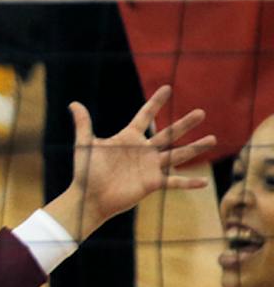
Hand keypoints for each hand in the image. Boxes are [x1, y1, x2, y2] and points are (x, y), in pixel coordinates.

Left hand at [46, 85, 215, 236]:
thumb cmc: (85, 173)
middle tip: (201, 112)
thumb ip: (83, 124)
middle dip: (185, 123)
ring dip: (195, 148)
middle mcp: (143, 151)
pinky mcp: (152, 183)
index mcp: (128, 139)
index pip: (145, 117)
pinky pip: (174, 182)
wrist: (87, 198)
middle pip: (168, 134)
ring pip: (177, 155)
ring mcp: (149, 167)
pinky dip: (188, 183)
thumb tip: (73, 104)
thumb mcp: (85, 146)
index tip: (167, 88)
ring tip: (213, 138)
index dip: (155, 103)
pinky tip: (205, 183)